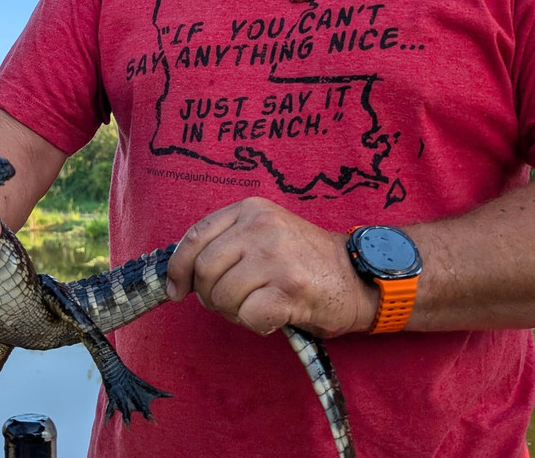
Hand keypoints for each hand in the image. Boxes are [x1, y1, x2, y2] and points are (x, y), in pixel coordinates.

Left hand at [164, 197, 375, 338]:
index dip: (178, 268)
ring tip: (257, 306)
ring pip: (222, 297)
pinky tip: (273, 316)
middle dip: (209, 296)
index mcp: (250, 210)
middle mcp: (261, 227)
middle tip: (230, 303)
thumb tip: (180, 275)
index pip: (195, 237)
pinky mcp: (290, 288)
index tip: (177, 290)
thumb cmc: (303, 260)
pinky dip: (255, 324)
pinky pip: (248, 316)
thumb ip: (226, 242)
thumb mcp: (264, 233)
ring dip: (234, 313)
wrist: (357, 276)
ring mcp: (276, 256)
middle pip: (204, 271)